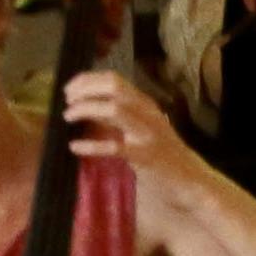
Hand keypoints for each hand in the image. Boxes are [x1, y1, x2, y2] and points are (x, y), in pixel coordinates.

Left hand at [58, 66, 196, 190]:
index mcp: (144, 103)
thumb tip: (85, 104)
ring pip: (114, 109)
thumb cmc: (159, 150)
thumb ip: (116, 115)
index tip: (69, 89)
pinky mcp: (144, 156)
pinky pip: (114, 147)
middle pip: (114, 87)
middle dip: (85, 89)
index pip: (114, 79)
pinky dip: (91, 145)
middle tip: (67, 101)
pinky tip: (75, 146)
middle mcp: (147, 112)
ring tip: (68, 116)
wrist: (187, 176)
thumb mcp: (140, 125)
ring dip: (86, 109)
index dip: (87, 80)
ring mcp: (147, 133)